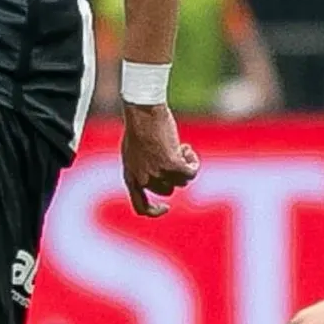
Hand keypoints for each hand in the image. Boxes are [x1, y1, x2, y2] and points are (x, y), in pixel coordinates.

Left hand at [120, 100, 200, 216]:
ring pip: (181, 181)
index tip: (166, 206)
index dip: (154, 211)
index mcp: (130, 177)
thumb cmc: (138, 125)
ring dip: (184, 165)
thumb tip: (160, 177)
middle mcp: (143, 179)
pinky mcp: (172, 165)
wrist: (143, 112)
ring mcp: (158, 174)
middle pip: (167, 189)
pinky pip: (191, 172)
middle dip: (174, 175)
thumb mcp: (134, 150)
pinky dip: (193, 162)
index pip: (140, 207)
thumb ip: (142, 167)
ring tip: (179, 147)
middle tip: (174, 154)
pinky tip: (187, 149)